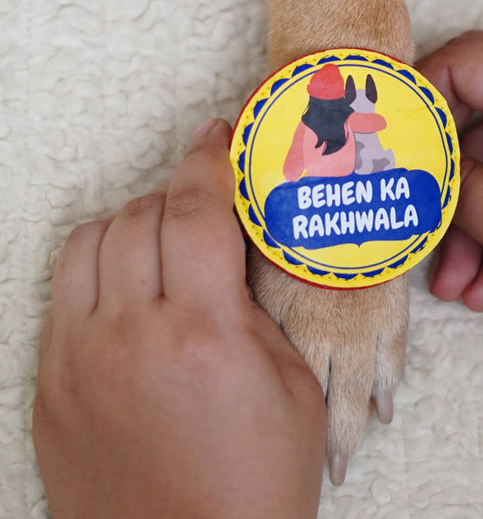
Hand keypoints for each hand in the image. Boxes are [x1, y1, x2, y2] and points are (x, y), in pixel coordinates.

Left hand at [33, 119, 324, 518]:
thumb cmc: (257, 479)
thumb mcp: (293, 382)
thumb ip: (255, 303)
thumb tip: (232, 249)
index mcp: (204, 335)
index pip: (197, 212)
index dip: (208, 162)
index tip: (216, 139)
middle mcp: (130, 338)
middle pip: (141, 215)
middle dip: (178, 194)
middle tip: (206, 204)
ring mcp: (79, 362)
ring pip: (91, 242)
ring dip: (134, 225)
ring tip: (166, 243)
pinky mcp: (51, 386)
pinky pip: (63, 291)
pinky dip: (99, 266)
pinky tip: (130, 287)